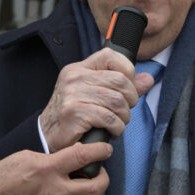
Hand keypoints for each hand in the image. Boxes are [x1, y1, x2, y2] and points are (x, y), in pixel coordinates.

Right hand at [0, 142, 112, 194]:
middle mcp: (53, 192)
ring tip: (79, 182)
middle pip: (95, 188)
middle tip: (99, 171)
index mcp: (46, 169)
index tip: (104, 149)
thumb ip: (51, 158)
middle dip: (103, 178)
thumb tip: (72, 157)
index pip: (84, 157)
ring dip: (88, 191)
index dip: (100, 151)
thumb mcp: (24, 157)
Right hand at [39, 47, 154, 152]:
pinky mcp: (74, 112)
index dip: (127, 71)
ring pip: (117, 101)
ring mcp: (72, 94)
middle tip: (124, 112)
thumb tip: (148, 79)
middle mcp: (74, 78)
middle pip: (120, 80)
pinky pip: (109, 118)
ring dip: (123, 117)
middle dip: (130, 100)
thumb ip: (122, 87)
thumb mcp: (95, 96)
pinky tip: (110, 132)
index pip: (110, 56)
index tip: (128, 89)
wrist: (47, 137)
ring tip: (117, 124)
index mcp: (78, 69)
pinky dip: (116, 128)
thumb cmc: (73, 117)